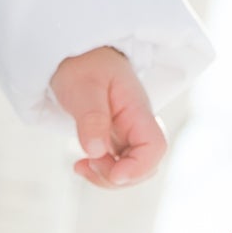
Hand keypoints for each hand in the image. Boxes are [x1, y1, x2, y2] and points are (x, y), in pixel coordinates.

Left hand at [52, 45, 164, 188]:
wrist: (77, 55)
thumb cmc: (82, 65)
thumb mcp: (82, 88)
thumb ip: (91, 118)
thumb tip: (96, 151)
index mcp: (136, 110)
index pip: (154, 146)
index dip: (138, 167)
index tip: (113, 174)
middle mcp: (137, 124)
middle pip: (146, 164)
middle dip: (118, 176)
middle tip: (86, 164)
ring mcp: (128, 133)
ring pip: (132, 169)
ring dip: (108, 177)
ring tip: (80, 165)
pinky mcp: (115, 138)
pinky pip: (117, 164)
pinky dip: (101, 171)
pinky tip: (82, 164)